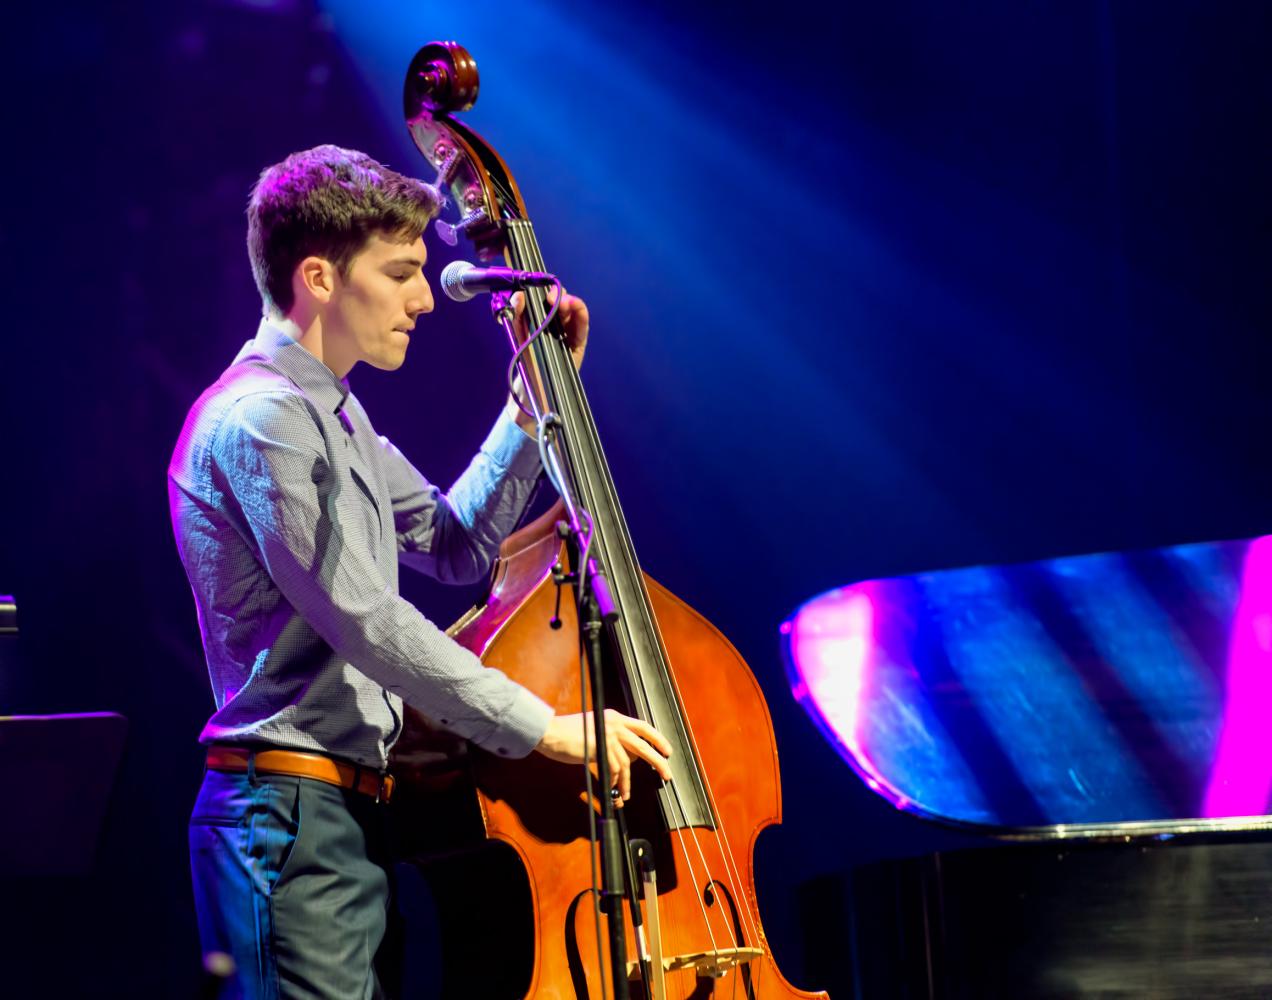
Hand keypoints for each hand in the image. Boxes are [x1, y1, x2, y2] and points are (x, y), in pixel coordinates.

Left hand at [511, 287, 588, 368]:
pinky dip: (580, 311)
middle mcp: (555, 316)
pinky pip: (582, 321)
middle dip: (555, 293)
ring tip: (563, 303)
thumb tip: (519, 296)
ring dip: (570, 300)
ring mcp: (568, 325)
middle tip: (550, 298)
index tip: (536, 287)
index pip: (543, 293)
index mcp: (540, 312)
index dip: (542, 286)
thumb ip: (517, 314)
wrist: (537, 380)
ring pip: (572, 306)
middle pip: (559, 297)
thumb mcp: (519, 332)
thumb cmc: (528, 355)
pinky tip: (576, 306)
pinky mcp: (579, 336)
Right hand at [535, 709, 671, 801]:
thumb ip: (611, 739)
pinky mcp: (601, 747)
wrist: (551, 732)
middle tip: (667, 774)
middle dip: (658, 762)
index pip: (643, 726)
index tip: (666, 751)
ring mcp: (608, 735)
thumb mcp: (595, 730)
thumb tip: (627, 757)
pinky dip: (614, 780)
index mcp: (614, 717)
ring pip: (628, 762)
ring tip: (625, 794)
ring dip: (627, 782)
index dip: (657, 739)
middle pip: (644, 744)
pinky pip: (614, 768)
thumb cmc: (568, 734)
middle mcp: (614, 723)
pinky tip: (612, 786)